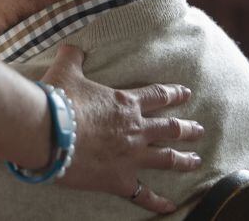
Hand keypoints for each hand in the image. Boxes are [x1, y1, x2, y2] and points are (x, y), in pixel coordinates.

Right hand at [42, 45, 204, 212]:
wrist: (49, 132)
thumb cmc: (59, 100)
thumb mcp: (65, 71)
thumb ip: (72, 56)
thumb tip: (71, 44)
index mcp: (125, 103)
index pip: (157, 96)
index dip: (173, 94)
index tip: (186, 93)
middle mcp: (135, 129)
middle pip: (170, 128)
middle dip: (187, 128)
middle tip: (199, 130)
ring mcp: (131, 156)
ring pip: (166, 158)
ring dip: (184, 160)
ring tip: (196, 161)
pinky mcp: (119, 179)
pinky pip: (143, 193)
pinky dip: (158, 201)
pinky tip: (171, 207)